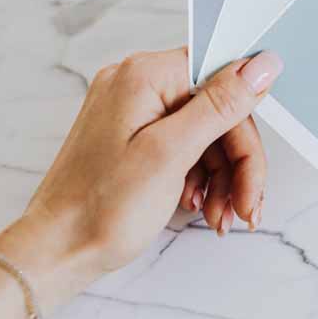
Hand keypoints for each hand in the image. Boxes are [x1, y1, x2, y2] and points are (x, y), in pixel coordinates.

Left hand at [0, 48, 282, 311]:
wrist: (54, 253)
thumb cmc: (99, 209)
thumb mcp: (171, 153)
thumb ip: (221, 105)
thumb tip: (262, 64)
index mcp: (144, 75)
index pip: (222, 77)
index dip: (245, 122)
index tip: (256, 164)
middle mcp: (137, 83)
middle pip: (217, 110)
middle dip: (237, 162)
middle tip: (244, 205)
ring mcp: (134, 110)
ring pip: (206, 132)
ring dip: (223, 177)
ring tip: (222, 216)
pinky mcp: (133, 136)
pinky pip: (185, 146)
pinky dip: (201, 178)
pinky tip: (202, 207)